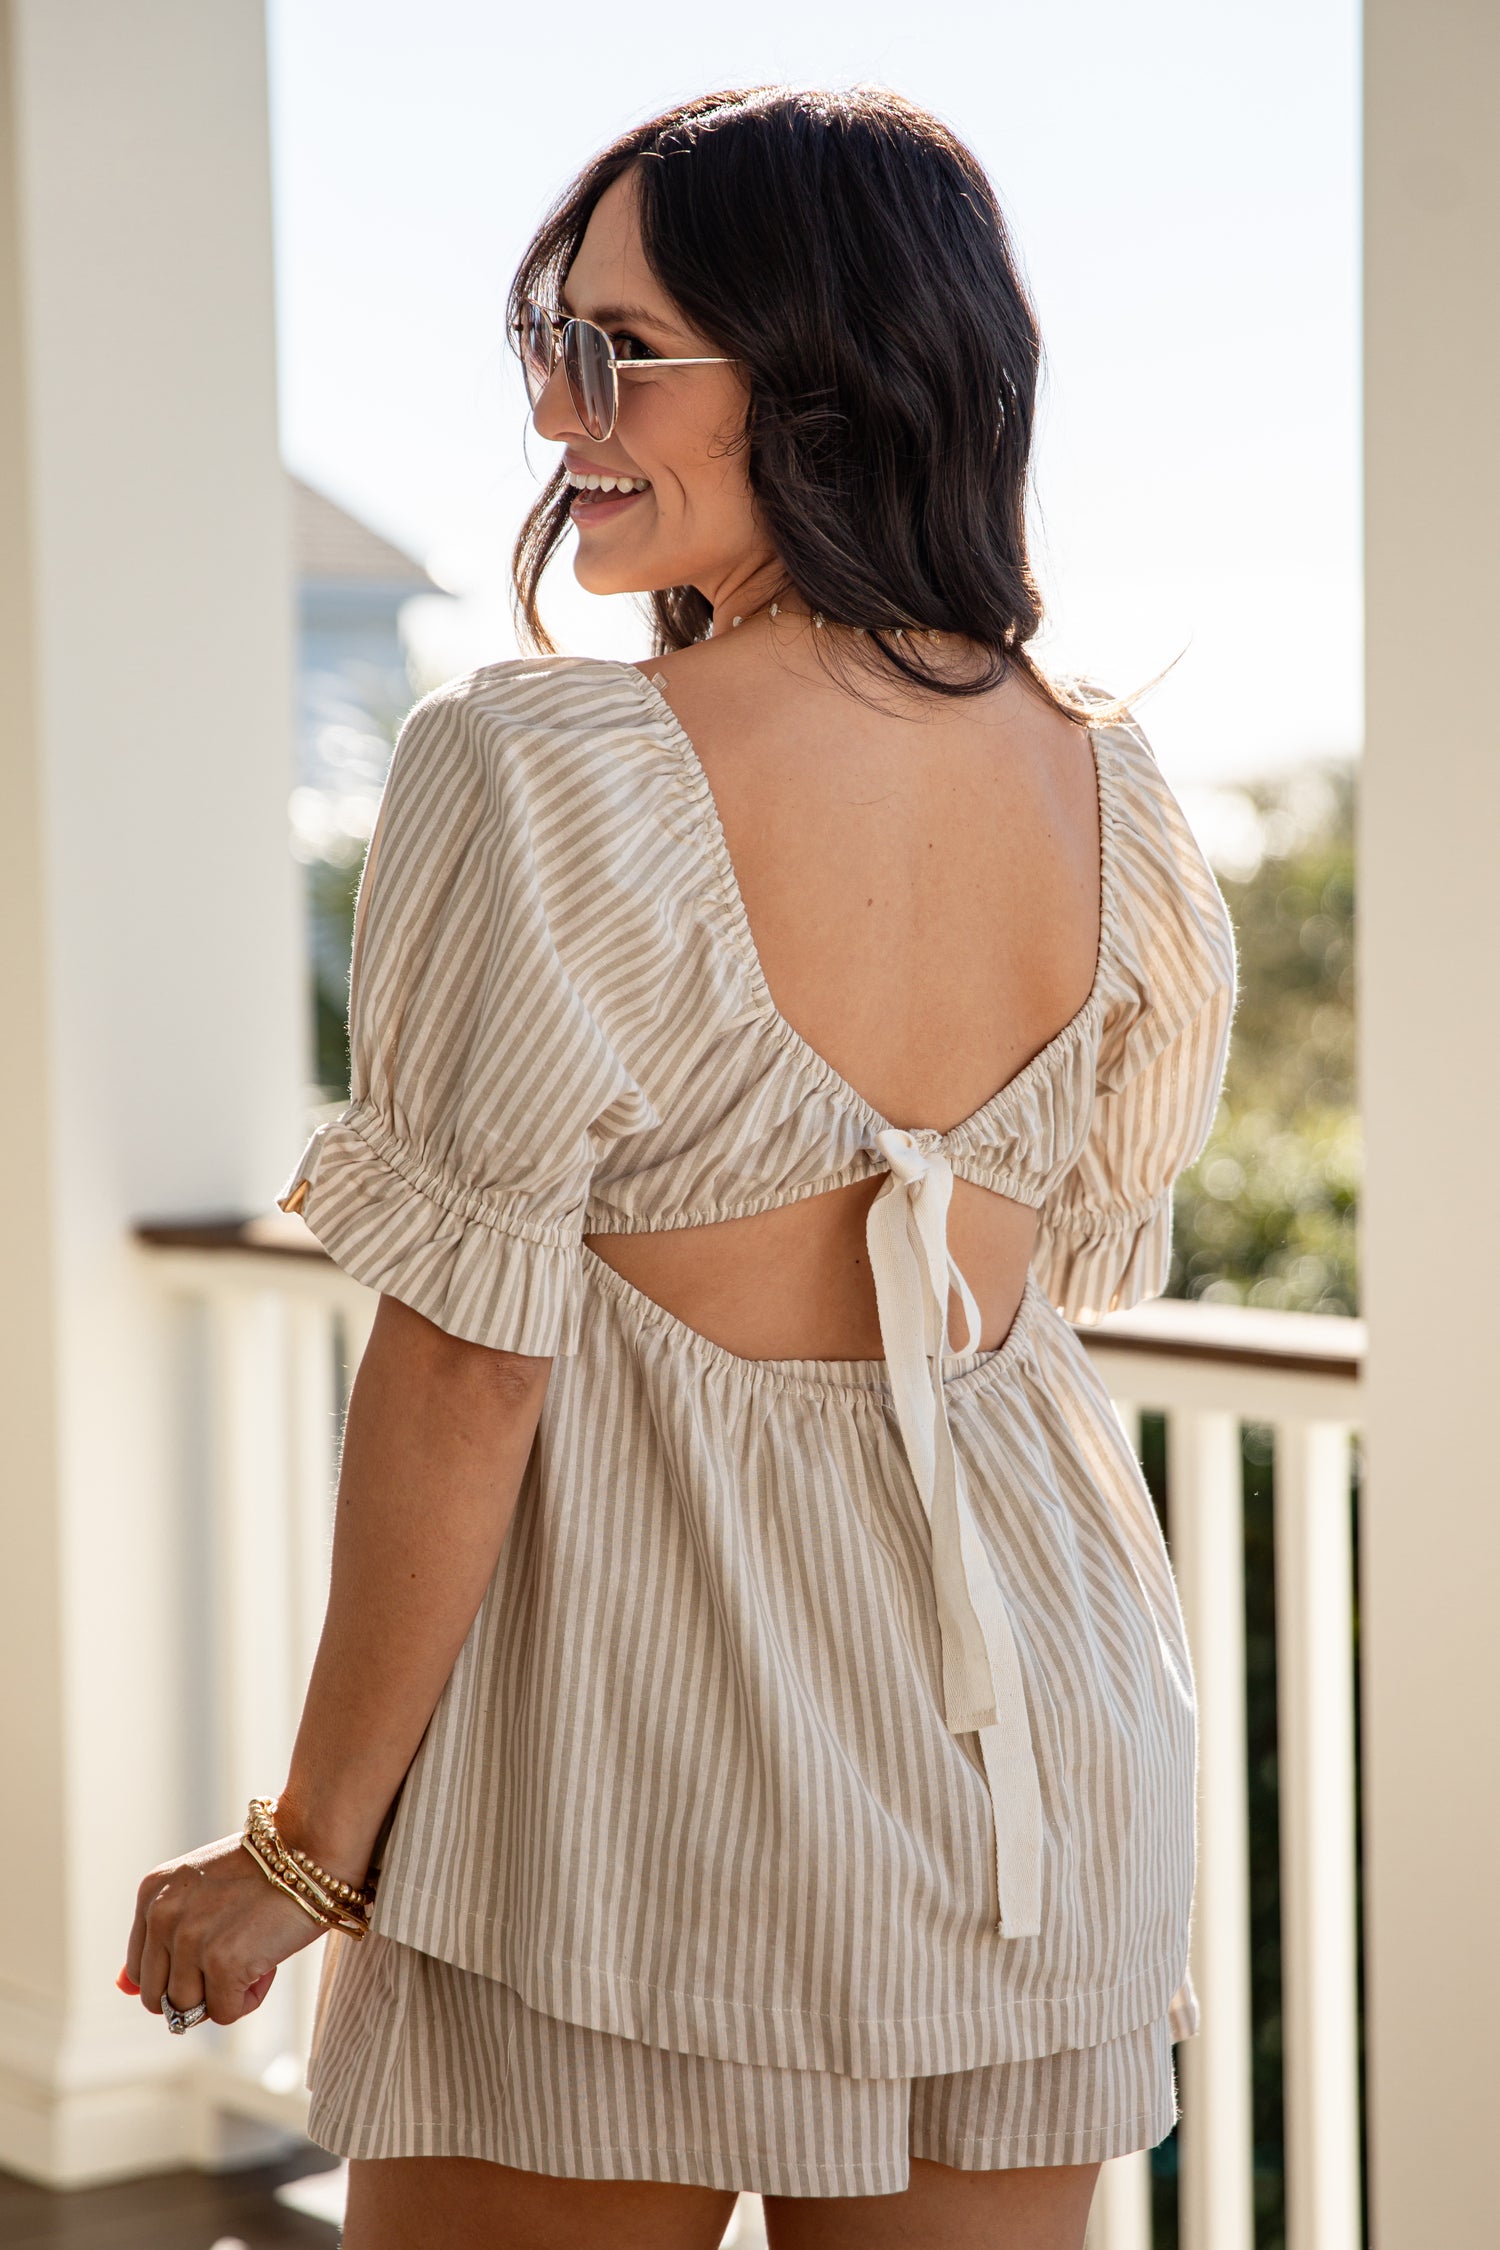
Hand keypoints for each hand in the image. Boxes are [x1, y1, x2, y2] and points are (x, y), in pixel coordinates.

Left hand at [121, 1831, 326, 2025]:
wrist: (313, 1845)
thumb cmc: (265, 1870)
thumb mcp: (200, 1893)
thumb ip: (160, 1940)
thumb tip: (120, 1988)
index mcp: (152, 1894)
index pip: (140, 1972)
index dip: (183, 1971)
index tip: (218, 1941)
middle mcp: (162, 1914)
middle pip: (159, 1998)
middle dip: (199, 1988)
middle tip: (239, 1951)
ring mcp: (190, 1938)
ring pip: (188, 2010)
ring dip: (225, 1993)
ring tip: (255, 1952)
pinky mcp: (222, 1961)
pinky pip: (226, 2013)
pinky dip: (251, 1997)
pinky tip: (268, 1960)